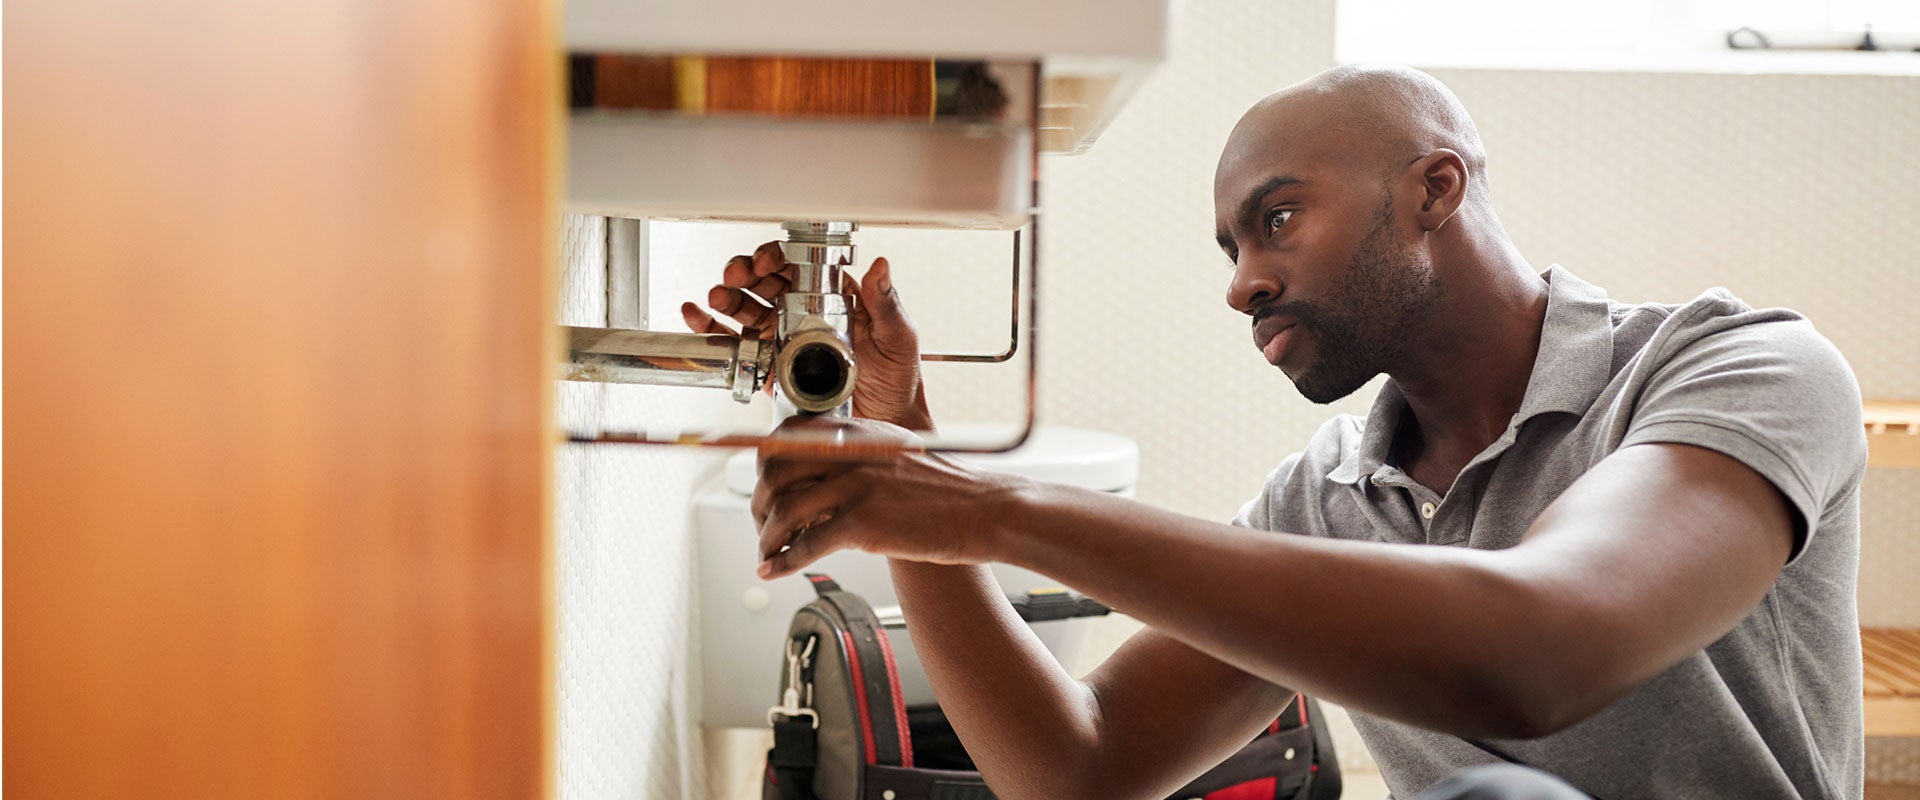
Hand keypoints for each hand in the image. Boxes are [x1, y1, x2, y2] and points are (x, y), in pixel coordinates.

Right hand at [681, 241, 930, 428]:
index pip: (798, 266)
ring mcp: (783, 339)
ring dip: (727, 297)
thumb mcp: (898, 336)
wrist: (887, 424)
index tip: (769, 263)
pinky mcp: (769, 367)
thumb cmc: (897, 378)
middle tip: (736, 276)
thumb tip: (881, 265)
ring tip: (718, 296)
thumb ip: (886, 302)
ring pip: (746, 308)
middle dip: (745, 273)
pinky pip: (736, 344)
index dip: (778, 258)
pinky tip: (697, 315)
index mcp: (833, 297)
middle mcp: (804, 313)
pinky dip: (712, 328)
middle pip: (764, 282)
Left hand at [753, 416, 1026, 578]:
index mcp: (857, 433)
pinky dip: (783, 561)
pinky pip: (807, 544)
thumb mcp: (897, 455)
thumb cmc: (948, 490)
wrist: (986, 510)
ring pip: (783, 509)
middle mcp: (850, 453)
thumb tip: (820, 478)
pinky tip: (775, 571)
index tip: (762, 486)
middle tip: (760, 523)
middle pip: (775, 471)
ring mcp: (855, 487)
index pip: (787, 435)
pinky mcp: (863, 523)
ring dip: (766, 536)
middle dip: (757, 502)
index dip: (765, 463)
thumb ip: (859, 457)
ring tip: (767, 552)